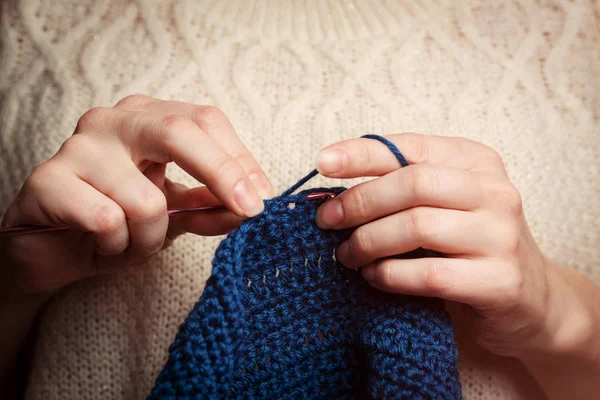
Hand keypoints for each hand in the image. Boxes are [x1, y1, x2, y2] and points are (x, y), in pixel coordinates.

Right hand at [1, 95, 272, 295]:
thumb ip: (210, 206)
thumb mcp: (175, 215)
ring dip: (151, 238)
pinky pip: (107, 221)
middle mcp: (113, 121)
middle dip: (222, 175)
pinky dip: (117, 246)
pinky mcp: (47, 180)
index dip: (240, 159)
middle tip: (246, 212)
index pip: (205, 120)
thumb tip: (250, 206)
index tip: (261, 197)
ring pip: (146, 200)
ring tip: (133, 243)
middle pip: (178, 131)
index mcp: (148, 118)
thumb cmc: (119, 224)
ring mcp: (77, 146)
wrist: (52, 251)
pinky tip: (102, 244)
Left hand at [314, 133, 594, 360]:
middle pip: (412, 183)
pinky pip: (429, 274)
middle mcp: (495, 192)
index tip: (323, 163)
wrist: (530, 302)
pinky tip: (374, 277)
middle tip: (327, 220)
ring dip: (368, 241)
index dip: (362, 153)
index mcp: (477, 162)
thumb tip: (331, 193)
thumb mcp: (443, 206)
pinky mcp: (500, 281)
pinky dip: (390, 275)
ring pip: (417, 226)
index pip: (411, 147)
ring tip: (346, 255)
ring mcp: (501, 236)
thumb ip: (400, 191)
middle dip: (360, 201)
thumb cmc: (469, 247)